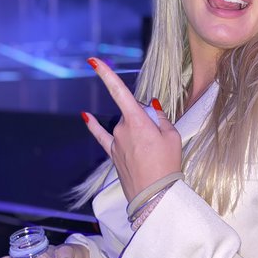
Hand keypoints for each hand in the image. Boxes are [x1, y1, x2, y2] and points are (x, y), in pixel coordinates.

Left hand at [82, 57, 182, 201]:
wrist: (155, 196)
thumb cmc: (167, 165)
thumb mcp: (172, 137)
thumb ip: (160, 117)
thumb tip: (152, 107)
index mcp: (137, 121)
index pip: (119, 92)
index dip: (105, 74)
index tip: (93, 61)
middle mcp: (121, 128)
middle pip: (132, 111)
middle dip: (146, 118)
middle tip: (160, 139)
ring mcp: (115, 141)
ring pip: (126, 124)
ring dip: (138, 130)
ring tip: (153, 152)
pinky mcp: (113, 153)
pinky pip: (102, 135)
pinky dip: (93, 125)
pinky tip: (85, 115)